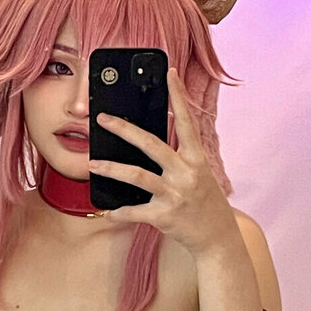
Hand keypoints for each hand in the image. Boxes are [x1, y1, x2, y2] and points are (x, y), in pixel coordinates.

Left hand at [87, 68, 235, 257]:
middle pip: (151, 144)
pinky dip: (119, 212)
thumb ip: (180, 156)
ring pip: (137, 176)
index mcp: (196, 159)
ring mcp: (175, 194)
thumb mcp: (199, 173)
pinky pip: (135, 211)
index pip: (186, 121)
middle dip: (125, 129)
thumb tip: (151, 139)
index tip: (170, 73)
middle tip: (103, 118)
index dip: (178, 96)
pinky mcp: (165, 216)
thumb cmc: (204, 202)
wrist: (217, 237)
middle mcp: (186, 173)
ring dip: (111, 169)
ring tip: (92, 164)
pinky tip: (107, 211)